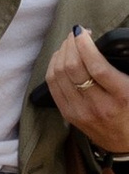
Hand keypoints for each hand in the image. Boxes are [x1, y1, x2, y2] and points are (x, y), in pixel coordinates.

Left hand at [48, 25, 128, 159]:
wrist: (126, 142)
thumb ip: (122, 67)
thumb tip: (104, 44)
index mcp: (122, 96)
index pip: (96, 66)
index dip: (85, 45)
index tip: (83, 31)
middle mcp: (99, 105)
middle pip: (73, 68)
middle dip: (71, 45)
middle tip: (76, 34)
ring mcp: (80, 111)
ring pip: (59, 75)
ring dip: (61, 53)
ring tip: (69, 43)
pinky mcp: (68, 115)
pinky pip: (52, 85)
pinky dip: (53, 66)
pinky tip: (60, 57)